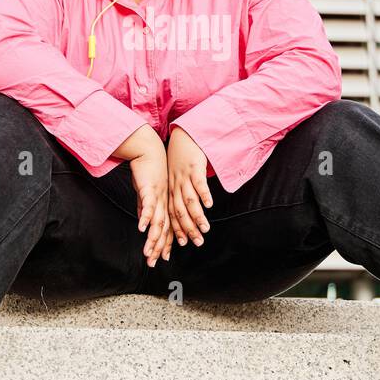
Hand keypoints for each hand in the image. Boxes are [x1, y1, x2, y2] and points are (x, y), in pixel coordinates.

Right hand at [129, 142, 172, 267]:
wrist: (149, 151)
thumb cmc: (149, 173)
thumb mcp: (147, 194)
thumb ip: (145, 209)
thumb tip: (143, 224)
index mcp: (164, 206)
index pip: (166, 229)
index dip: (165, 245)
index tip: (163, 259)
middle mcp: (163, 204)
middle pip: (163, 230)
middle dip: (159, 247)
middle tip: (154, 263)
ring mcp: (158, 198)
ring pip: (157, 221)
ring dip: (153, 237)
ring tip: (149, 252)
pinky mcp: (150, 189)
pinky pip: (148, 205)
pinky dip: (146, 217)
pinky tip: (142, 228)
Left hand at [167, 125, 212, 247]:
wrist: (182, 135)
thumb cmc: (180, 159)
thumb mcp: (174, 177)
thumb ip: (177, 194)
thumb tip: (180, 211)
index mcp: (170, 190)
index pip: (172, 214)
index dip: (177, 229)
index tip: (184, 244)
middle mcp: (175, 186)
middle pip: (180, 211)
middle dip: (188, 229)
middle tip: (198, 243)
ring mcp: (184, 177)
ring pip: (189, 200)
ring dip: (197, 216)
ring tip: (205, 229)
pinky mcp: (193, 167)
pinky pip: (198, 183)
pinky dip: (203, 194)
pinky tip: (209, 205)